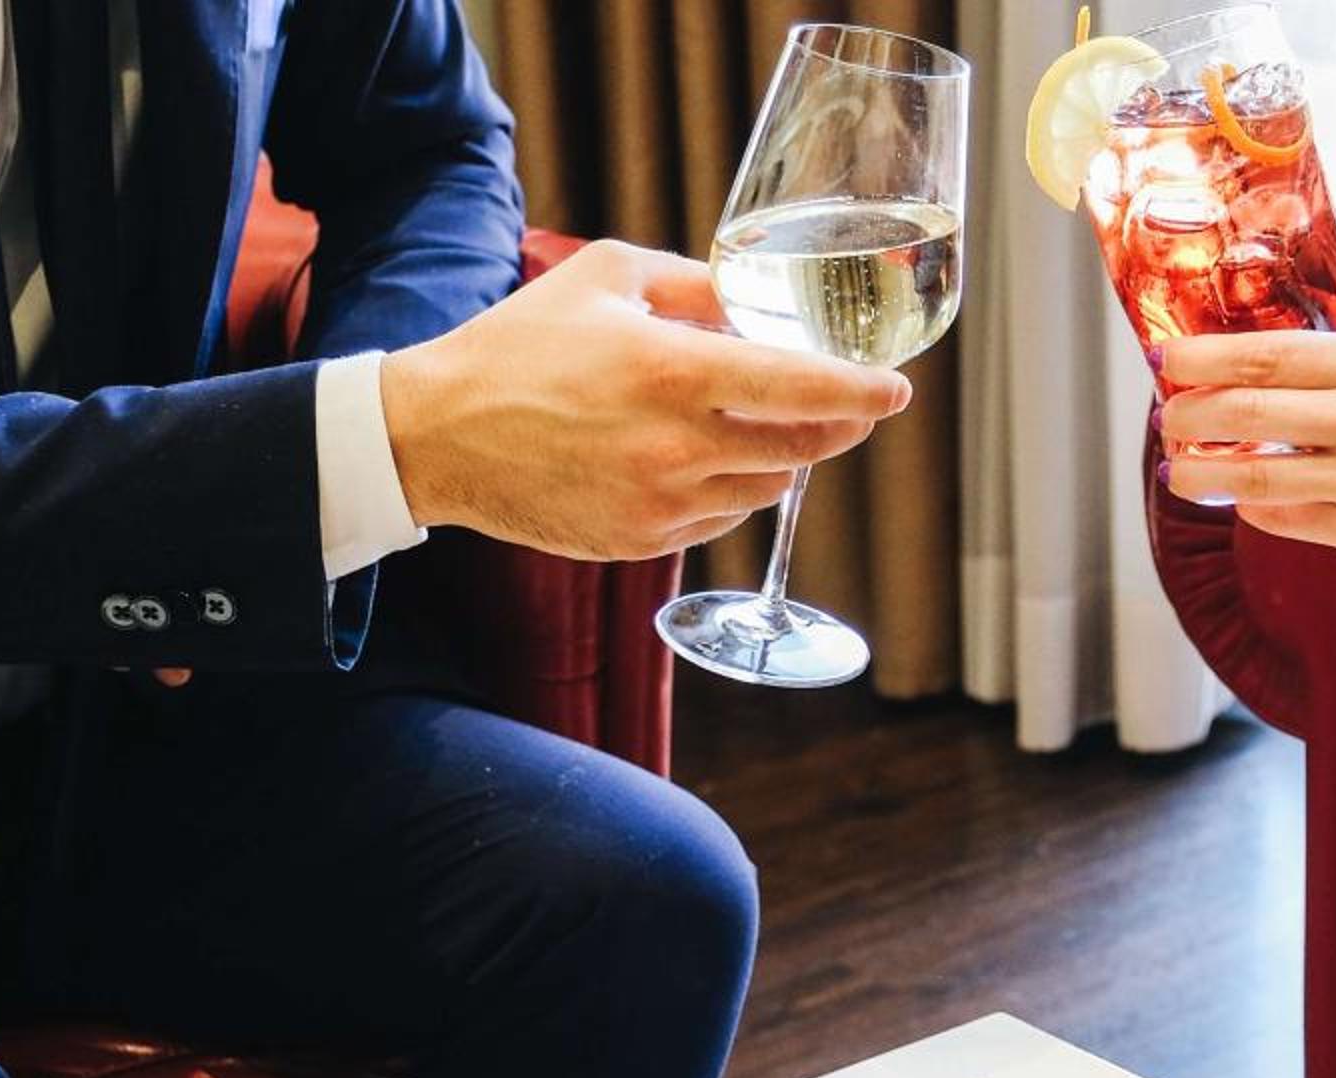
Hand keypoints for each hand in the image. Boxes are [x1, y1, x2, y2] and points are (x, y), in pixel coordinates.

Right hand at [378, 240, 911, 560]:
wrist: (439, 435)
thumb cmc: (520, 344)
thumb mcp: (608, 278)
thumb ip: (699, 285)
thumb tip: (763, 301)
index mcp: (672, 372)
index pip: (803, 389)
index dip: (862, 392)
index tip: (896, 391)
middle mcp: (675, 447)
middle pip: (802, 448)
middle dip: (837, 427)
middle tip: (847, 407)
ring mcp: (661, 504)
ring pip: (768, 488)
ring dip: (780, 457)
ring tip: (751, 423)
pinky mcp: (643, 542)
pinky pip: (721, 520)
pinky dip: (729, 490)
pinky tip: (698, 459)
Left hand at [1157, 331, 1335, 601]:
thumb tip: (1249, 363)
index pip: (1271, 352)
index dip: (1204, 358)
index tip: (1165, 361)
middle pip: (1249, 410)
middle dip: (1189, 416)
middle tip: (1168, 419)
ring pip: (1256, 477)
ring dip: (1202, 475)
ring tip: (1180, 472)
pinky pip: (1288, 521)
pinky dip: (1256, 510)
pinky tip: (1248, 500)